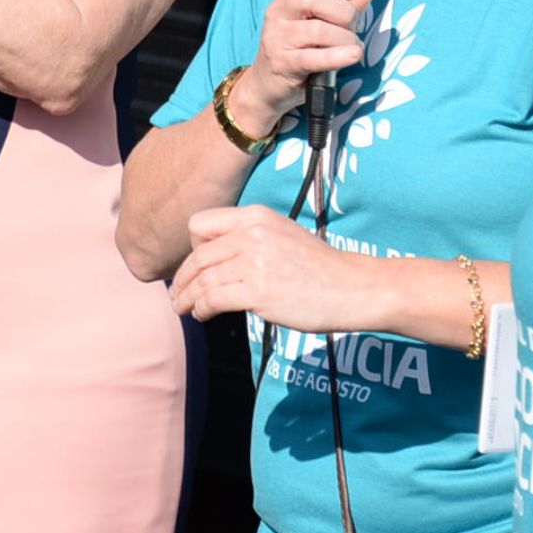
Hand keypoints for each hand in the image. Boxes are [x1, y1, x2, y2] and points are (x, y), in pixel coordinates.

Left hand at [170, 204, 381, 331]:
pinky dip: (202, 308)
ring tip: (183, 308)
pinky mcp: (258, 291)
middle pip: (198, 256)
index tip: (194, 266)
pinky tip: (203, 315)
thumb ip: (249, 239)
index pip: (200, 224)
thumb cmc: (319, 267)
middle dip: (183, 278)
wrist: (354, 287)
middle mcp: (252, 234)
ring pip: (201, 279)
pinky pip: (213, 299)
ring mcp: (255, 262)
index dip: (192, 247)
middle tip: (177, 294)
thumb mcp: (281, 235)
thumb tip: (215, 260)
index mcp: (255, 216)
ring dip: (186, 297)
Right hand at [246, 0, 372, 133]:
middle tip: (351, 26)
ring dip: (345, 39)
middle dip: (344, 12)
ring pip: (318, 29)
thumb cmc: (300, 48)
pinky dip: (338, 56)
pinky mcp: (283, 63)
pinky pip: (314, 57)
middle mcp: (278, 11)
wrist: (269, 85)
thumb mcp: (324, 21)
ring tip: (352, 47)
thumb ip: (347, 3)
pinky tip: (351, 56)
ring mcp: (277, 37)